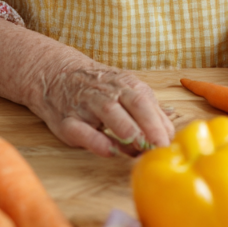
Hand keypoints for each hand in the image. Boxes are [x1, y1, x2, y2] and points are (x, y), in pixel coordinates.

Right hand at [30, 61, 175, 156]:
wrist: (56, 75)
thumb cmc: (99, 89)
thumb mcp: (125, 91)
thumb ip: (148, 110)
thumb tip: (171, 130)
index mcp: (127, 85)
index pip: (148, 102)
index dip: (161, 124)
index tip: (171, 143)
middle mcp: (109, 92)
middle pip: (135, 104)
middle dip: (150, 126)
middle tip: (161, 147)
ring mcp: (87, 105)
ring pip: (110, 112)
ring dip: (127, 130)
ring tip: (140, 148)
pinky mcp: (67, 121)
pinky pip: (82, 131)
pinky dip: (96, 141)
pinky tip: (110, 152)